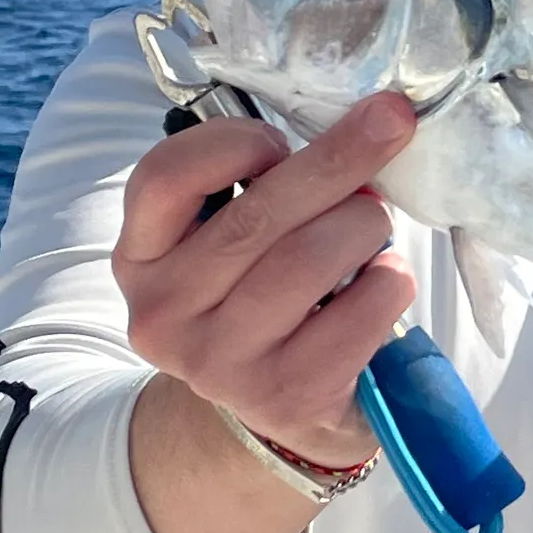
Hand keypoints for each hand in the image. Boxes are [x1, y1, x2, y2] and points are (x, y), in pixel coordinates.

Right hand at [112, 92, 417, 467]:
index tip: (282, 139)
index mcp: (140, 258)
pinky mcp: (286, 394)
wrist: (280, 410)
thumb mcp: (232, 242)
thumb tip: (358, 121)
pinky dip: (389, 280)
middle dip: (339, 158)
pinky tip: (385, 278)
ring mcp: (221, 361)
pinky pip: (360, 312)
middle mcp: (165, 312)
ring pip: (310, 258)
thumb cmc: (264, 296)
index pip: (164, 177)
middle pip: (259, 214)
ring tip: (375, 223)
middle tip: (392, 123)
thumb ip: (261, 186)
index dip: (233, 141)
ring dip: (365, 223)